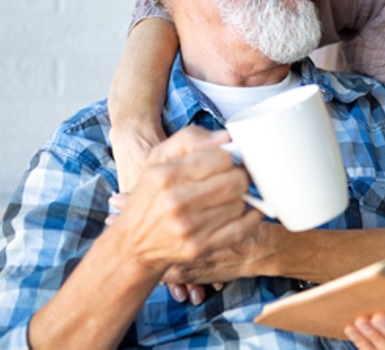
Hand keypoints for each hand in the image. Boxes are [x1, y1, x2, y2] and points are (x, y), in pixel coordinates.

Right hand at [109, 126, 256, 272]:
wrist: (134, 243)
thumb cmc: (152, 194)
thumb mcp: (159, 159)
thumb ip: (191, 139)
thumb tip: (226, 137)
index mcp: (166, 175)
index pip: (221, 158)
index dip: (229, 157)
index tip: (226, 162)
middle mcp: (176, 201)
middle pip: (235, 180)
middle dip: (239, 176)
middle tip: (232, 178)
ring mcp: (188, 227)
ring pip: (240, 204)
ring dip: (239, 198)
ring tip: (226, 197)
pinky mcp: (199, 248)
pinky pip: (241, 229)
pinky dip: (250, 218)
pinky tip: (248, 211)